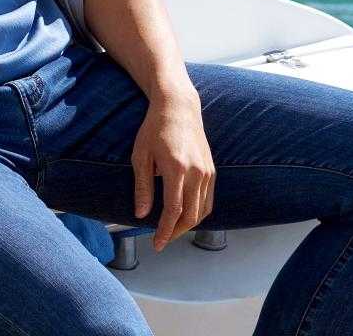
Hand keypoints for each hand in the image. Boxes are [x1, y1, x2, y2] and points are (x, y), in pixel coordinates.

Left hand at [133, 84, 213, 250]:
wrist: (179, 108)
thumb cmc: (154, 129)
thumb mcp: (140, 155)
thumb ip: (142, 186)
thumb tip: (141, 214)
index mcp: (177, 169)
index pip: (174, 210)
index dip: (165, 231)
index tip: (157, 244)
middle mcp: (197, 173)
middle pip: (192, 216)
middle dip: (176, 232)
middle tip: (161, 239)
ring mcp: (208, 173)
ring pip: (203, 211)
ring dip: (188, 225)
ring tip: (171, 230)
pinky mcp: (212, 171)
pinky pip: (208, 200)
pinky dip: (198, 213)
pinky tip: (184, 215)